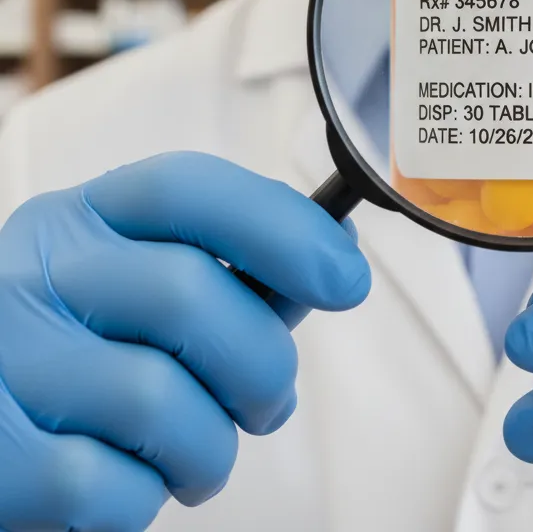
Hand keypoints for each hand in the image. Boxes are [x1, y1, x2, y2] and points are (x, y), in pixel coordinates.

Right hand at [0, 152, 369, 531]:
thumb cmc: (83, 354)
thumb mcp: (138, 287)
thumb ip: (231, 276)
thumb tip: (332, 267)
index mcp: (82, 219)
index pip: (186, 188)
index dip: (281, 226)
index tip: (344, 278)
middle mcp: (34, 272)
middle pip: (191, 293)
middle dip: (262, 363)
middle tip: (269, 402)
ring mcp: (5, 358)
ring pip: (159, 400)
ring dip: (209, 447)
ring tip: (197, 455)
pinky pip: (111, 486)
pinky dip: (146, 498)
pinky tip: (130, 479)